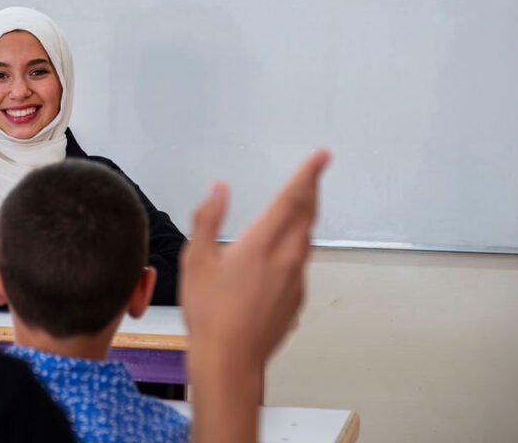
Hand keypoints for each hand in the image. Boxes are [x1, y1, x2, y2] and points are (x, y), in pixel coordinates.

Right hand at [181, 151, 328, 442]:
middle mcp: (287, 259)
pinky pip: (300, 263)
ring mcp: (295, 281)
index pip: (293, 199)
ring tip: (300, 206)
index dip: (308, 174)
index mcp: (263, 244)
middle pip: (307, 216)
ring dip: (305, 218)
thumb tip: (218, 189)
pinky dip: (296, 247)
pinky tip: (281, 253)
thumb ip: (207, 218)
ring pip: (306, 240)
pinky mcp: (296, 299)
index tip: (321, 157)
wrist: (230, 359)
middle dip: (311, 191)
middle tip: (313, 174)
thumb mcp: (196, 260)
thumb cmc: (210, 314)